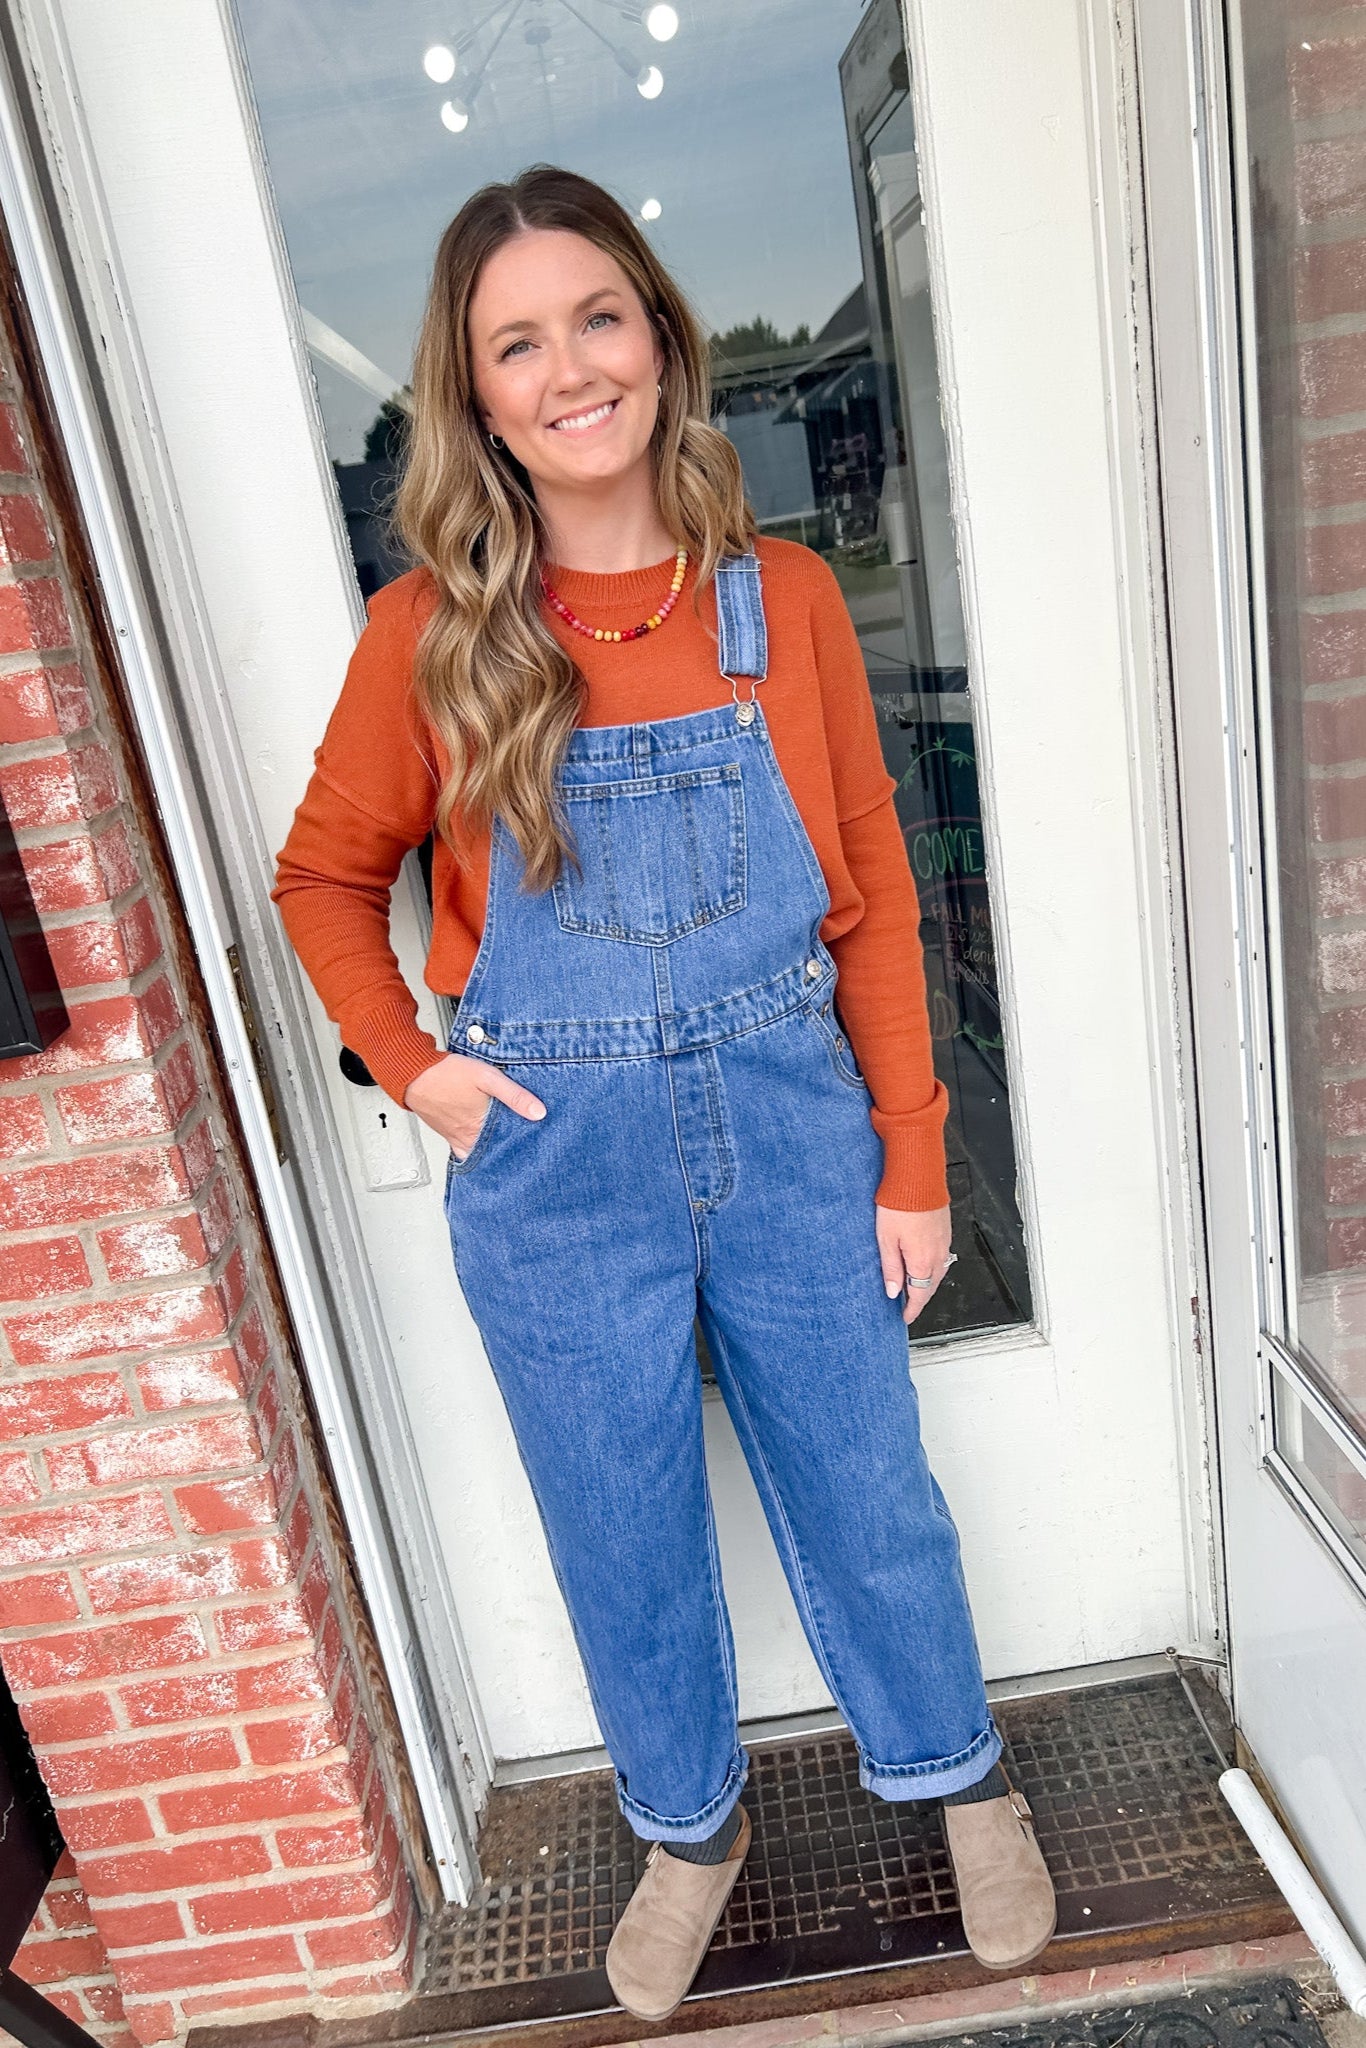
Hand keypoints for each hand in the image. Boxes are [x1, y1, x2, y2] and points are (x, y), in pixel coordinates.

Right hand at [404, 1053, 546, 1158]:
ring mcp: (455, 1137)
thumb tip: (538, 1112)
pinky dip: (474, 1149)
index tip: (534, 1148)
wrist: (413, 1072)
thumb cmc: (446, 1074)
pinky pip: (463, 1149)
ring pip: (478, 1152)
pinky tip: (481, 1141)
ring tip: (506, 1147)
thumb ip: (514, 1095)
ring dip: (491, 1151)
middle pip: (493, 1153)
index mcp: (478, 1128)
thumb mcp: (487, 1077)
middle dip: (508, 1152)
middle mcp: (466, 1137)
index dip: (521, 1149)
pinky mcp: (447, 1132)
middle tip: (523, 1151)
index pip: (507, 1148)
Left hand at [876, 1202, 953, 1325]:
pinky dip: (934, 1267)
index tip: (906, 1316)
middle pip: (931, 1286)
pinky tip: (925, 1263)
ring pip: (939, 1272)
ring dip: (928, 1283)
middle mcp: (937, 1254)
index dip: (912, 1309)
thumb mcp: (886, 1239)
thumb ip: (891, 1268)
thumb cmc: (900, 1204)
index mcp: (922, 1261)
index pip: (920, 1294)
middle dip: (921, 1298)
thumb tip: (893, 1291)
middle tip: (909, 1305)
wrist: (918, 1178)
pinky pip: (942, 1257)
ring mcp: (944, 1241)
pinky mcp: (945, 1230)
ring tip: (915, 1287)